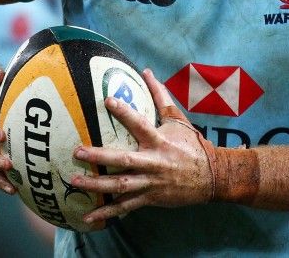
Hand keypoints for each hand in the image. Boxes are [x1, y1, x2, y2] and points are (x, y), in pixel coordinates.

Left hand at [71, 68, 213, 223]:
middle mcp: (154, 162)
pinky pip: (126, 207)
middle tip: (78, 151)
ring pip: (121, 186)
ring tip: (75, 181)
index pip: (140, 124)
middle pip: (123, 160)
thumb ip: (160, 96)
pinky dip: (107, 213)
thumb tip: (146, 72)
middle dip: (99, 156)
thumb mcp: (178, 120)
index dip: (124, 112)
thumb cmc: (192, 145)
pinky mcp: (150, 198)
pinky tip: (88, 217)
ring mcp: (151, 183)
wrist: (212, 177)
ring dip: (97, 185)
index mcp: (160, 141)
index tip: (107, 101)